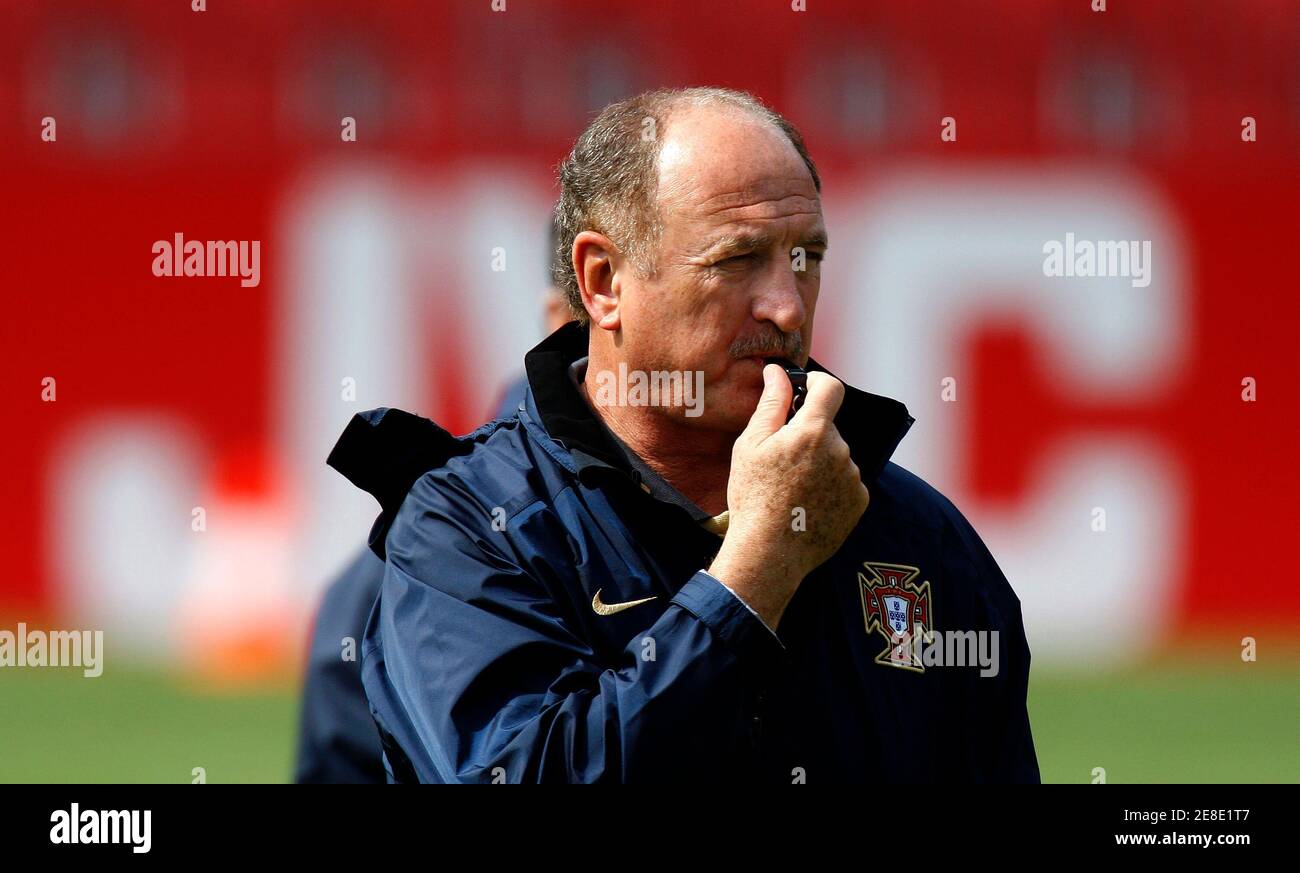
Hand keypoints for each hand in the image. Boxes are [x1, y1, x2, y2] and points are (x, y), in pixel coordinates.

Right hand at [707, 364, 869, 629]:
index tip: (804, 391)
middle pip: (827, 428)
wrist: (770, 552)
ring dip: (819, 463)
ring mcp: (853, 477)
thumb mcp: (751, 444)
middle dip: (807, 435)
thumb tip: (778, 372)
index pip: (830, 388)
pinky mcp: (859, 501)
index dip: (817, 384)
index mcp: (813, 430)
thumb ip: (771, 403)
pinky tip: (806, 503)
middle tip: (780, 461)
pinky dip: (830, 487)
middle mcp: (840, 449)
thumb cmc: (754, 496)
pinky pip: (845, 482)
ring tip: (792, 489)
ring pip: (835, 456)